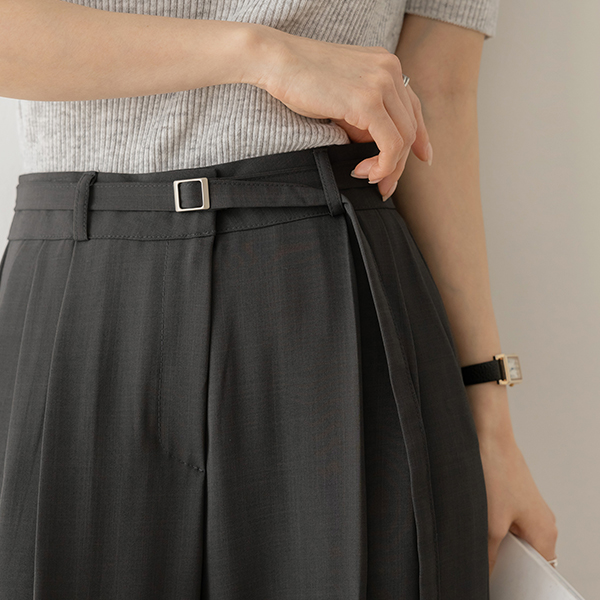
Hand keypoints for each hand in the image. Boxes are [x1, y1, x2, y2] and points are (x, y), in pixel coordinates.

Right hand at [251, 26, 432, 200]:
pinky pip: (391, 144)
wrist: (277, 61)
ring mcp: (382, 84)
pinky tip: (364, 171)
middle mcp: (390, 70)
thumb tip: (372, 148)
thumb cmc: (301, 79)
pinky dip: (382, 164)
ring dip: (389, 166)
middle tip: (384, 184)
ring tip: (368, 177)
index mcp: (386, 65)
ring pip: (404, 139)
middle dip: (400, 162)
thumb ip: (363, 116)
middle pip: (410, 127)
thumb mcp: (343, 95)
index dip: (421, 136)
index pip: (413, 107)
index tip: (424, 158)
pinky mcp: (369, 102)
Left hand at [479, 430, 558, 574]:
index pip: (539, 574)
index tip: (499, 582)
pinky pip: (505, 520)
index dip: (517, 580)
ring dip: (495, 540)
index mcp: (545, 533)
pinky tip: (475, 517)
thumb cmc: (495, 470)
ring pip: (512, 537)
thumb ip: (487, 555)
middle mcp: (542, 521)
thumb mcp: (487, 522)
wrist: (487, 434)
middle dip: (504, 560)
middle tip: (485, 559)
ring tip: (479, 532)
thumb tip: (483, 574)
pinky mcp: (513, 495)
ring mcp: (528, 507)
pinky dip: (491, 524)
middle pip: (525, 556)